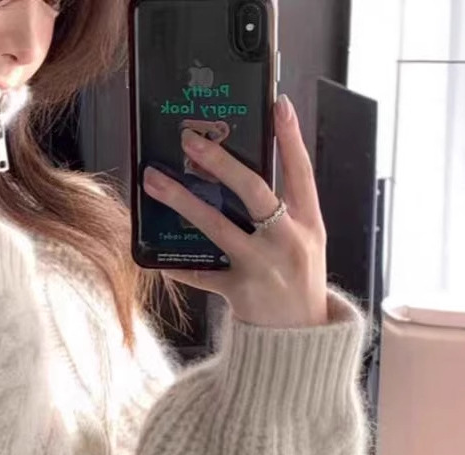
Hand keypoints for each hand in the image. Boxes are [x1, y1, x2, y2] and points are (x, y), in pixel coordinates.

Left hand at [142, 95, 328, 327]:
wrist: (300, 340)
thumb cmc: (298, 283)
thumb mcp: (304, 244)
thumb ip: (284, 212)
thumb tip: (242, 174)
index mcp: (310, 224)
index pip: (302, 172)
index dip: (291, 138)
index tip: (277, 104)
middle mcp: (289, 241)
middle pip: (255, 191)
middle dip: (220, 161)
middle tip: (189, 139)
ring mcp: (263, 266)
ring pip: (218, 226)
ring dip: (182, 201)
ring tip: (154, 181)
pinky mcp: (240, 292)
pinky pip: (202, 273)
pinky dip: (180, 265)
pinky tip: (156, 255)